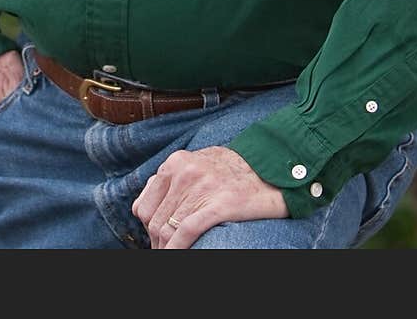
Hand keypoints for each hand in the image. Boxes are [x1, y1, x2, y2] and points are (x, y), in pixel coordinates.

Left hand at [132, 146, 287, 248]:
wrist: (271, 169)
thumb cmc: (234, 169)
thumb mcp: (198, 162)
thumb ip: (174, 177)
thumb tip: (149, 201)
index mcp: (175, 162)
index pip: (145, 204)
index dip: (148, 227)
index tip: (155, 238)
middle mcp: (184, 172)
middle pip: (154, 220)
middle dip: (156, 242)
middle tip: (162, 251)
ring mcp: (200, 188)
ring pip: (167, 229)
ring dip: (165, 248)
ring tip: (169, 254)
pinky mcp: (217, 205)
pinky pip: (185, 232)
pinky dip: (176, 249)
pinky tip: (174, 255)